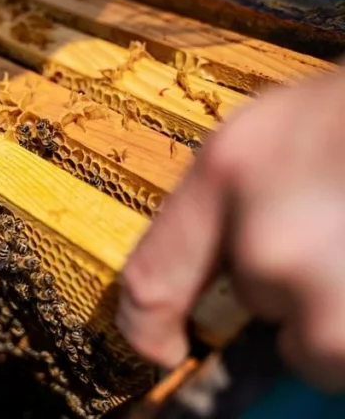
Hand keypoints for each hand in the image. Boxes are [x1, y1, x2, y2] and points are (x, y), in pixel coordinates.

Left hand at [117, 68, 344, 392]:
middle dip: (297, 281)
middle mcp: (272, 241)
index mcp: (232, 172)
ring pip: (322, 343)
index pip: (150, 283)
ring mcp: (336, 297)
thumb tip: (229, 266)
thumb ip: (234, 203)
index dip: (151, 328)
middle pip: (260, 304)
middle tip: (344, 233)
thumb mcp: (280, 130)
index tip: (164, 346)